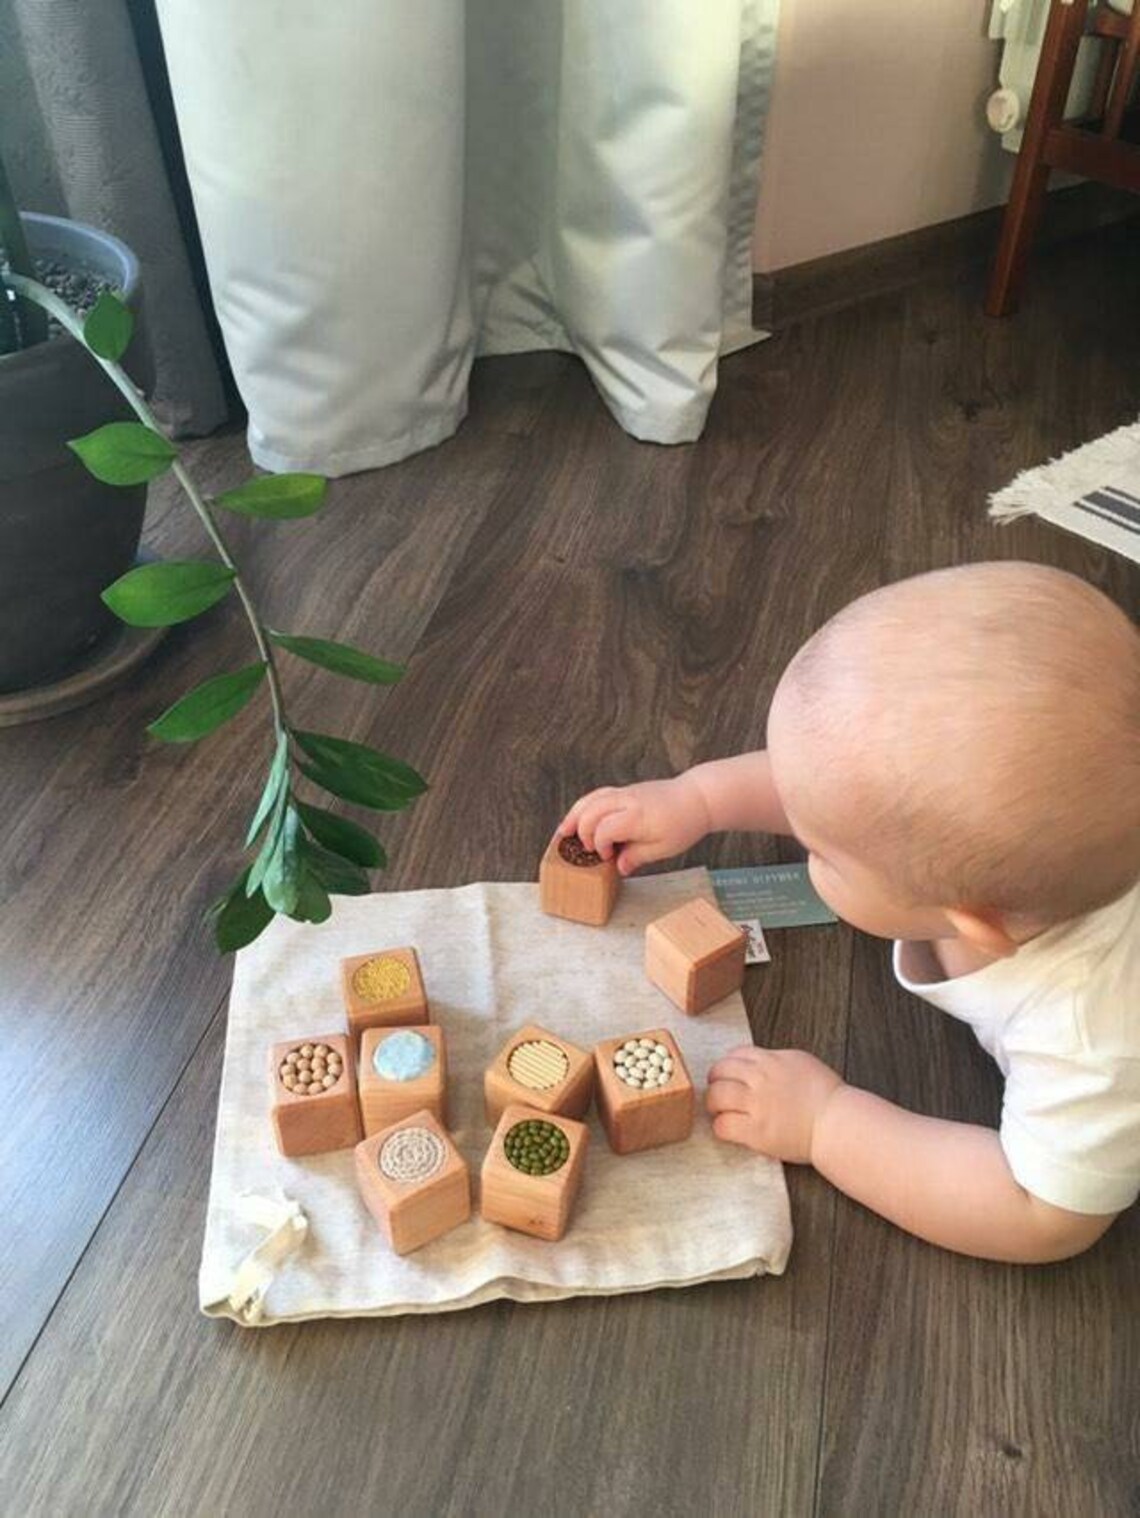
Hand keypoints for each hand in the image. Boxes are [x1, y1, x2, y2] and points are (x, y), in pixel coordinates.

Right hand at [557, 775, 711, 874]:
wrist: (698, 798)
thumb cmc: (683, 824)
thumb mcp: (663, 848)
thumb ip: (637, 857)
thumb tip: (618, 868)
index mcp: (636, 817)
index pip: (603, 830)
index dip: (600, 847)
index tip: (608, 858)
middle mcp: (626, 801)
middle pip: (591, 812)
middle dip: (583, 832)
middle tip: (585, 850)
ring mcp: (625, 793)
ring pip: (591, 799)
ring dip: (575, 815)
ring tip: (564, 831)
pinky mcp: (626, 790)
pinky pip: (599, 795)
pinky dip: (585, 805)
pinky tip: (580, 816)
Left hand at [706, 1046, 843, 1164]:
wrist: (837, 1123)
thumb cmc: (826, 1097)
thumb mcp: (801, 1063)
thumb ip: (776, 1061)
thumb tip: (760, 1063)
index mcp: (771, 1060)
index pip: (734, 1055)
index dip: (727, 1067)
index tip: (728, 1077)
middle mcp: (760, 1078)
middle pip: (719, 1072)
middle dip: (715, 1083)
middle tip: (718, 1095)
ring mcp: (756, 1104)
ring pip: (715, 1097)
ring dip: (713, 1105)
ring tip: (719, 1112)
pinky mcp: (755, 1130)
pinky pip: (723, 1125)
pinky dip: (721, 1127)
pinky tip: (729, 1130)